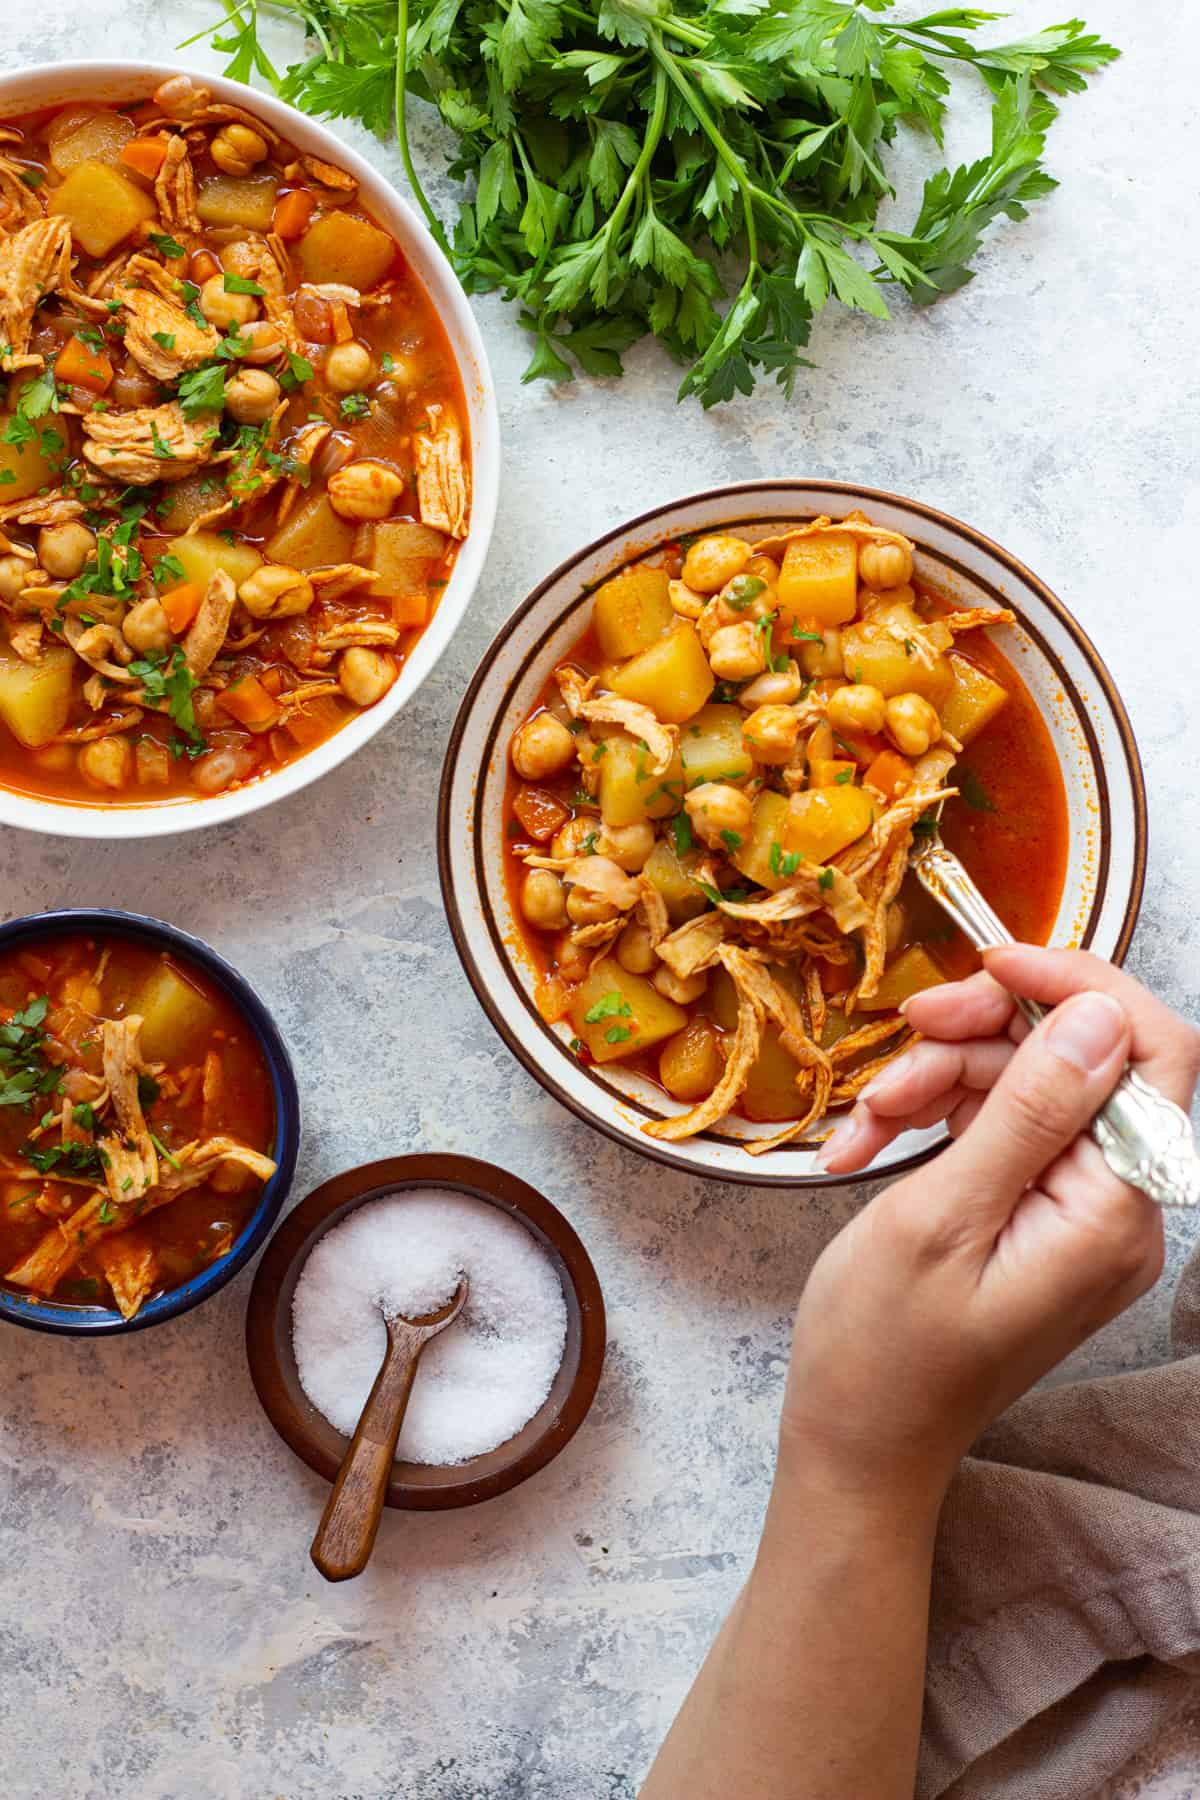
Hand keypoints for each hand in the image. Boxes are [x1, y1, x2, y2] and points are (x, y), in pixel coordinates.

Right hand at [779, 946, 1199, 1511]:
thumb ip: (1029, 1113)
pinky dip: (936, 1119)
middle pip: (1079, 1059)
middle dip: (986, 1032)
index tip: (991, 962)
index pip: (1151, 1052)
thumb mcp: (942, 1216)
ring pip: (1030, 1085)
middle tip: (905, 1032)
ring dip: (941, 1079)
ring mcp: (1080, 1214)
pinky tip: (868, 1142)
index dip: (1080, 986)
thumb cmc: (884, 1351)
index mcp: (1115, 1211)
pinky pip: (1004, 1130)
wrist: (858, 1443)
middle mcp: (1119, 1208)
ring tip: (865, 1120)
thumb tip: (1098, 1016)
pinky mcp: (1040, 1217)